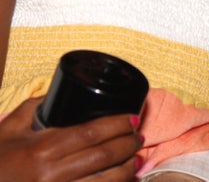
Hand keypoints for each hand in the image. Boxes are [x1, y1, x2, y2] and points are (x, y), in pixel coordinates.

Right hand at [0, 97, 142, 181]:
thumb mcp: (7, 131)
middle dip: (127, 145)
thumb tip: (55, 92)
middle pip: (102, 157)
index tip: (132, 118)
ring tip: (136, 160)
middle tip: (139, 136)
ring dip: (125, 171)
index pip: (90, 133)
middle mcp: (51, 174)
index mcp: (42, 148)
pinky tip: (121, 181)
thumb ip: (31, 108)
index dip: (116, 125)